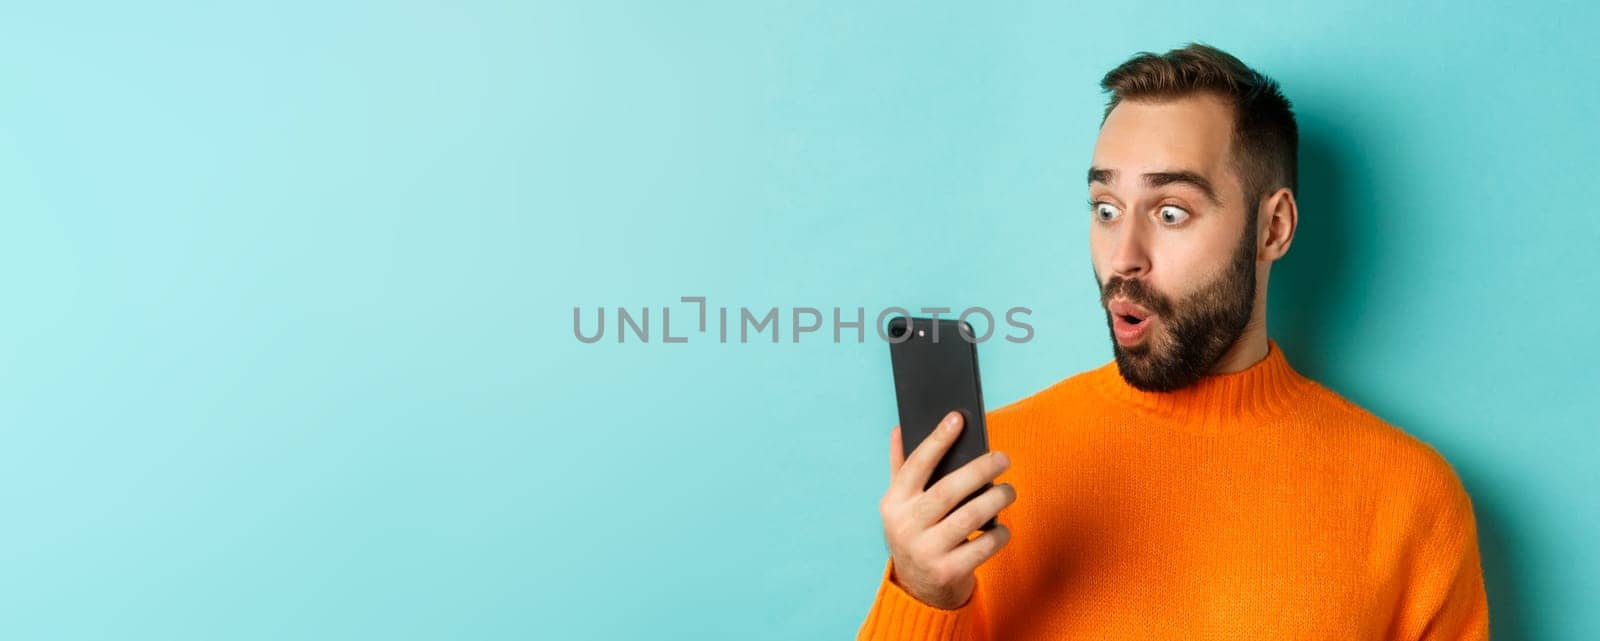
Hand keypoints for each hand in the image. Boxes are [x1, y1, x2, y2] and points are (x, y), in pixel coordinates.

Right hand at [878, 411, 1015, 609]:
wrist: (918, 590)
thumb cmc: (916, 534)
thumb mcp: (901, 505)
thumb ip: (901, 468)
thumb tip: (899, 429)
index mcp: (893, 504)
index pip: (915, 465)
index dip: (936, 440)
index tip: (958, 418)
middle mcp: (905, 526)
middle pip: (948, 490)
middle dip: (980, 470)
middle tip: (1003, 458)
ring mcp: (926, 551)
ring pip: (970, 516)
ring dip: (996, 499)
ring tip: (1008, 490)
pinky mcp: (948, 572)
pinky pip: (983, 546)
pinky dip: (999, 533)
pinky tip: (1002, 527)